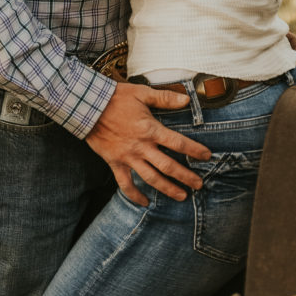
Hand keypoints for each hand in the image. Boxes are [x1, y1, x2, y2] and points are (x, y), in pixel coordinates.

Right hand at [86, 82, 211, 205]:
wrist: (88, 106)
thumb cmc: (116, 98)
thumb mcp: (142, 93)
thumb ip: (165, 98)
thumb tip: (186, 99)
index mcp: (150, 129)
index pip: (177, 143)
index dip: (194, 150)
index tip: (207, 156)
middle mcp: (141, 147)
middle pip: (168, 166)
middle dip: (186, 177)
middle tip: (199, 185)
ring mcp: (128, 157)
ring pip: (151, 178)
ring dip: (167, 189)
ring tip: (181, 196)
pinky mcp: (115, 163)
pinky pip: (126, 184)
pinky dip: (135, 196)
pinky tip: (145, 203)